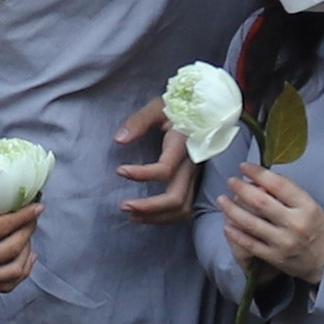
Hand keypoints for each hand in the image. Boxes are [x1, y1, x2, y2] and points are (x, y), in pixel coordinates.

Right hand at [0, 204, 37, 293]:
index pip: (0, 229)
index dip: (22, 216)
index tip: (38, 206)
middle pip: (11, 249)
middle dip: (27, 231)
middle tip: (33, 217)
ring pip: (13, 272)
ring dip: (26, 253)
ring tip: (28, 237)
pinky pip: (3, 285)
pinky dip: (18, 273)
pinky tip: (23, 259)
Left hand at [115, 97, 202, 219]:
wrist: (204, 110)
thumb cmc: (177, 108)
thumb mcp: (157, 107)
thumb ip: (138, 121)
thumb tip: (119, 140)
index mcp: (183, 145)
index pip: (165, 169)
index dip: (141, 174)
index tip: (119, 171)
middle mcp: (192, 165)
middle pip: (176, 197)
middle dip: (149, 207)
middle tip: (123, 206)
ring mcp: (196, 176)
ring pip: (183, 208)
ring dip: (157, 217)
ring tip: (132, 215)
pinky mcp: (195, 182)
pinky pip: (186, 207)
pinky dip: (167, 217)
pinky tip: (147, 216)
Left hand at [218, 164, 323, 284]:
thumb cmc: (316, 227)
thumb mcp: (310, 206)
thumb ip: (288, 193)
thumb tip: (260, 178)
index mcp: (306, 207)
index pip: (279, 185)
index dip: (258, 173)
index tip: (244, 166)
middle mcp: (295, 224)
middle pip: (261, 202)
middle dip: (241, 189)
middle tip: (231, 181)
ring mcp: (283, 242)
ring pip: (251, 223)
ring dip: (232, 209)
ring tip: (222, 199)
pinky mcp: (275, 257)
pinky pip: (250, 244)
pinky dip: (236, 234)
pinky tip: (226, 225)